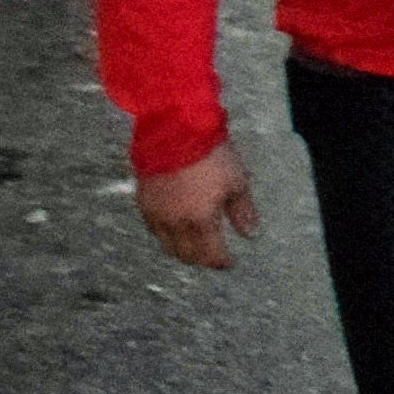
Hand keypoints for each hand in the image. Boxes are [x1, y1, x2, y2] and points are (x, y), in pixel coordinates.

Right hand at [135, 141, 255, 271]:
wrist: (175, 130)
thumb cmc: (210, 154)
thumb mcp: (236, 182)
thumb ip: (243, 211)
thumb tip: (250, 234)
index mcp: (200, 220)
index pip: (210, 253)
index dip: (220, 262)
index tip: (228, 263)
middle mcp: (175, 222)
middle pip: (185, 254)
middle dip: (200, 259)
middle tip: (211, 257)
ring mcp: (156, 212)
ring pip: (166, 244)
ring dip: (181, 250)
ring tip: (194, 246)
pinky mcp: (143, 200)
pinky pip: (153, 228)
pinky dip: (165, 234)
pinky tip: (174, 229)